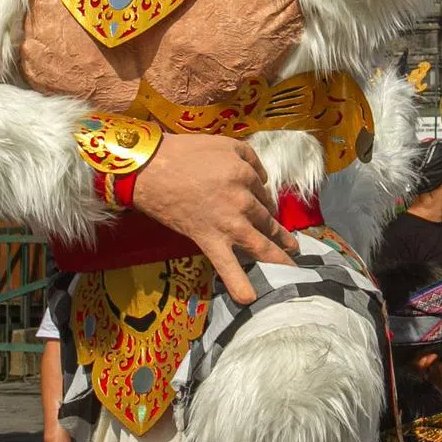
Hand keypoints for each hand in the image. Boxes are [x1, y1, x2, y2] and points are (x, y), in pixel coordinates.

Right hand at [133, 133, 298, 304]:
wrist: (149, 169)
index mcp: (246, 176)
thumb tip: (263, 179)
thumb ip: (250, 158)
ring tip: (291, 266)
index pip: (262, 192)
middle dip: (280, 233)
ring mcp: (228, 224)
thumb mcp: (225, 143)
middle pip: (267, 219)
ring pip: (260, 245)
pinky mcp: (209, 240)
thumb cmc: (184, 152)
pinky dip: (239, 284)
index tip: (261, 205)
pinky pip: (227, 266)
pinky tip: (250, 299)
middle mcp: (243, 202)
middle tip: (292, 244)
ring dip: (278, 257)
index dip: (262, 199)